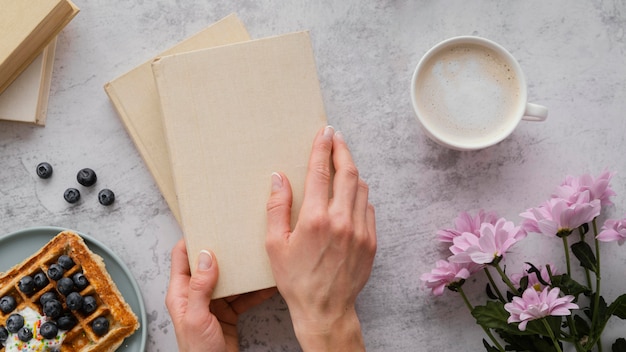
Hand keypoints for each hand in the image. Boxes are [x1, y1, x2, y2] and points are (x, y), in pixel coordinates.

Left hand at [166, 239, 275, 351]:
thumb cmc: (198, 351)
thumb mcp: (197, 317)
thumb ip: (200, 287)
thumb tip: (205, 256)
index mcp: (180, 293)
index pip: (181, 256)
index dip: (192, 239)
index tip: (207, 224)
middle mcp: (195, 295)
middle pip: (207, 264)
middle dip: (222, 250)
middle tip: (236, 236)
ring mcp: (213, 303)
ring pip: (227, 278)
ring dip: (241, 269)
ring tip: (253, 256)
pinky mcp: (228, 312)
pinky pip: (242, 296)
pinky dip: (254, 289)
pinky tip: (265, 282)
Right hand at [266, 126, 376, 350]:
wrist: (325, 309)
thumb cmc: (296, 280)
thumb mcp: (274, 245)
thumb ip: (277, 207)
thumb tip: (278, 178)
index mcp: (315, 219)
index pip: (320, 172)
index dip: (322, 147)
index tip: (324, 132)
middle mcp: (342, 221)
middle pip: (348, 173)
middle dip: (342, 150)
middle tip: (337, 137)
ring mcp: (360, 231)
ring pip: (362, 188)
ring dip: (352, 172)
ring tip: (342, 165)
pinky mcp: (371, 242)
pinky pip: (369, 208)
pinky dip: (360, 196)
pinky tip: (350, 196)